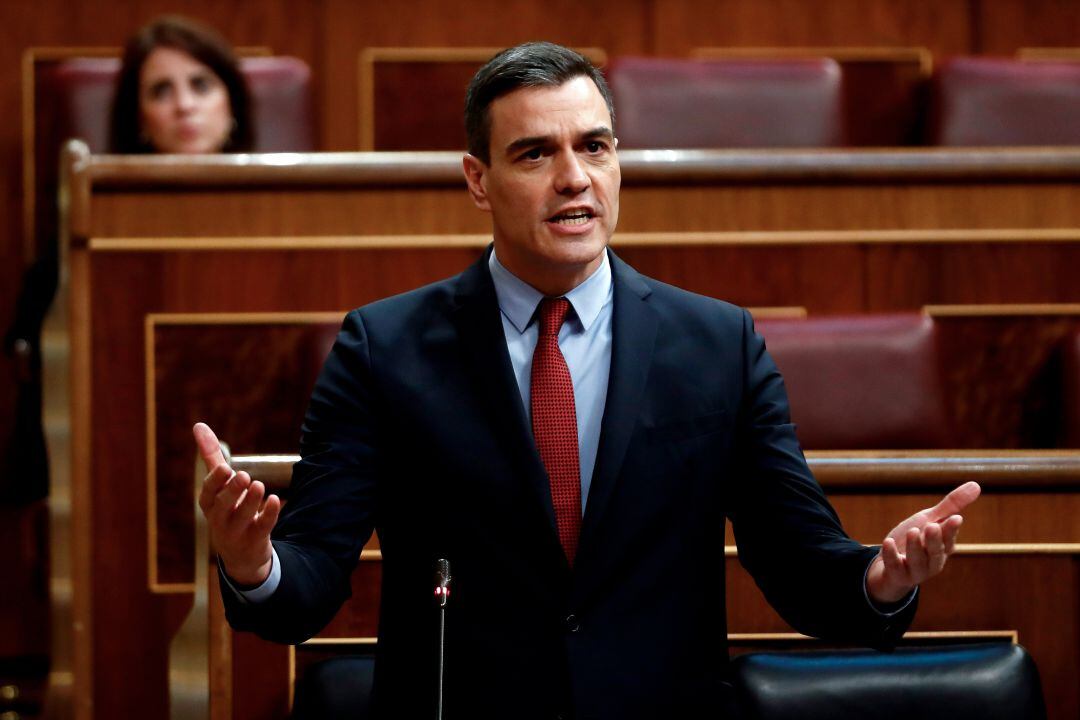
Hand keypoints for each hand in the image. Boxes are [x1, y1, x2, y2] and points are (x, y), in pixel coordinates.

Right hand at [194, 422, 280, 585]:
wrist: (240, 553)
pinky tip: (276, 500)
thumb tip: (198, 425)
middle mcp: (219, 519)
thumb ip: (210, 456)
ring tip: (258, 485)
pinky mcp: (255, 539)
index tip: (225, 468)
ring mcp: (237, 532)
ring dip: (251, 501)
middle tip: (243, 475)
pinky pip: (262, 527)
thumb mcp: (218, 485)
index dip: (215, 482)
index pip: (208, 493)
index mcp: (209, 504)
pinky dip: (269, 514)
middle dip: (232, 491)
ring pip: (243, 517)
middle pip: (222, 506)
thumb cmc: (227, 508)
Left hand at [865, 481, 980, 603]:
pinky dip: (891, 555)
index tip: (955, 518)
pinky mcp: (897, 575)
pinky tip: (888, 542)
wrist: (890, 565)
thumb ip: (951, 505)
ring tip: (912, 531)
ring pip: (918, 561)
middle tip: (933, 526)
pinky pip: (895, 567)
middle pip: (936, 552)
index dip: (952, 530)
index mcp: (943, 547)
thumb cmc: (915, 539)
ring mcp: (915, 570)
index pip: (949, 538)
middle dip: (935, 540)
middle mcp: (932, 561)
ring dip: (915, 547)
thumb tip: (976, 484)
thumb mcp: (931, 519)